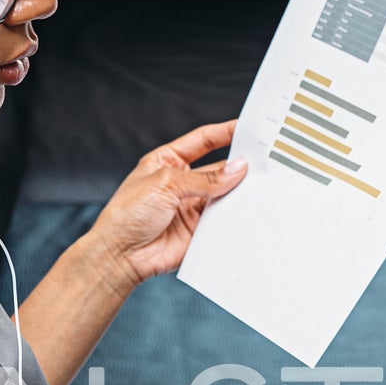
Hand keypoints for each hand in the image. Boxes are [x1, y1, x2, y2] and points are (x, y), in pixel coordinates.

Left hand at [84, 121, 246, 290]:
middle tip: (264, 161)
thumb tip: (237, 169)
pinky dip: (236, 216)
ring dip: (240, 191)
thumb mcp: (165, 184)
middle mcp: (182, 183)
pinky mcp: (199, 231)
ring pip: (225, 195)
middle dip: (239, 165)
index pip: (203, 141)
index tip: (249, 128)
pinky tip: (250, 210)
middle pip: (218, 168)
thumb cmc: (128, 214)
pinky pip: (224, 220)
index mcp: (168, 161)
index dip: (226, 132)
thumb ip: (204, 179)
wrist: (120, 256)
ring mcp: (192, 207)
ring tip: (262, 185)